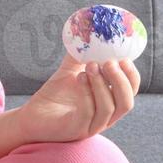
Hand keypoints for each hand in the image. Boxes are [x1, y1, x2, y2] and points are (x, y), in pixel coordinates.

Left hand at [15, 55, 140, 143]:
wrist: (31, 116)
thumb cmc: (54, 96)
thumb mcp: (69, 72)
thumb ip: (79, 56)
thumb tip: (86, 33)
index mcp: (109, 102)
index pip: (130, 92)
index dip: (131, 75)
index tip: (123, 58)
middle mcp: (105, 117)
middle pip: (126, 102)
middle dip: (120, 80)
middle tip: (108, 62)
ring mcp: (91, 125)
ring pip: (108, 108)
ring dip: (101, 84)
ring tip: (89, 66)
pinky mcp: (76, 129)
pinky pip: (88, 113)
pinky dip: (86, 94)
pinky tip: (78, 78)